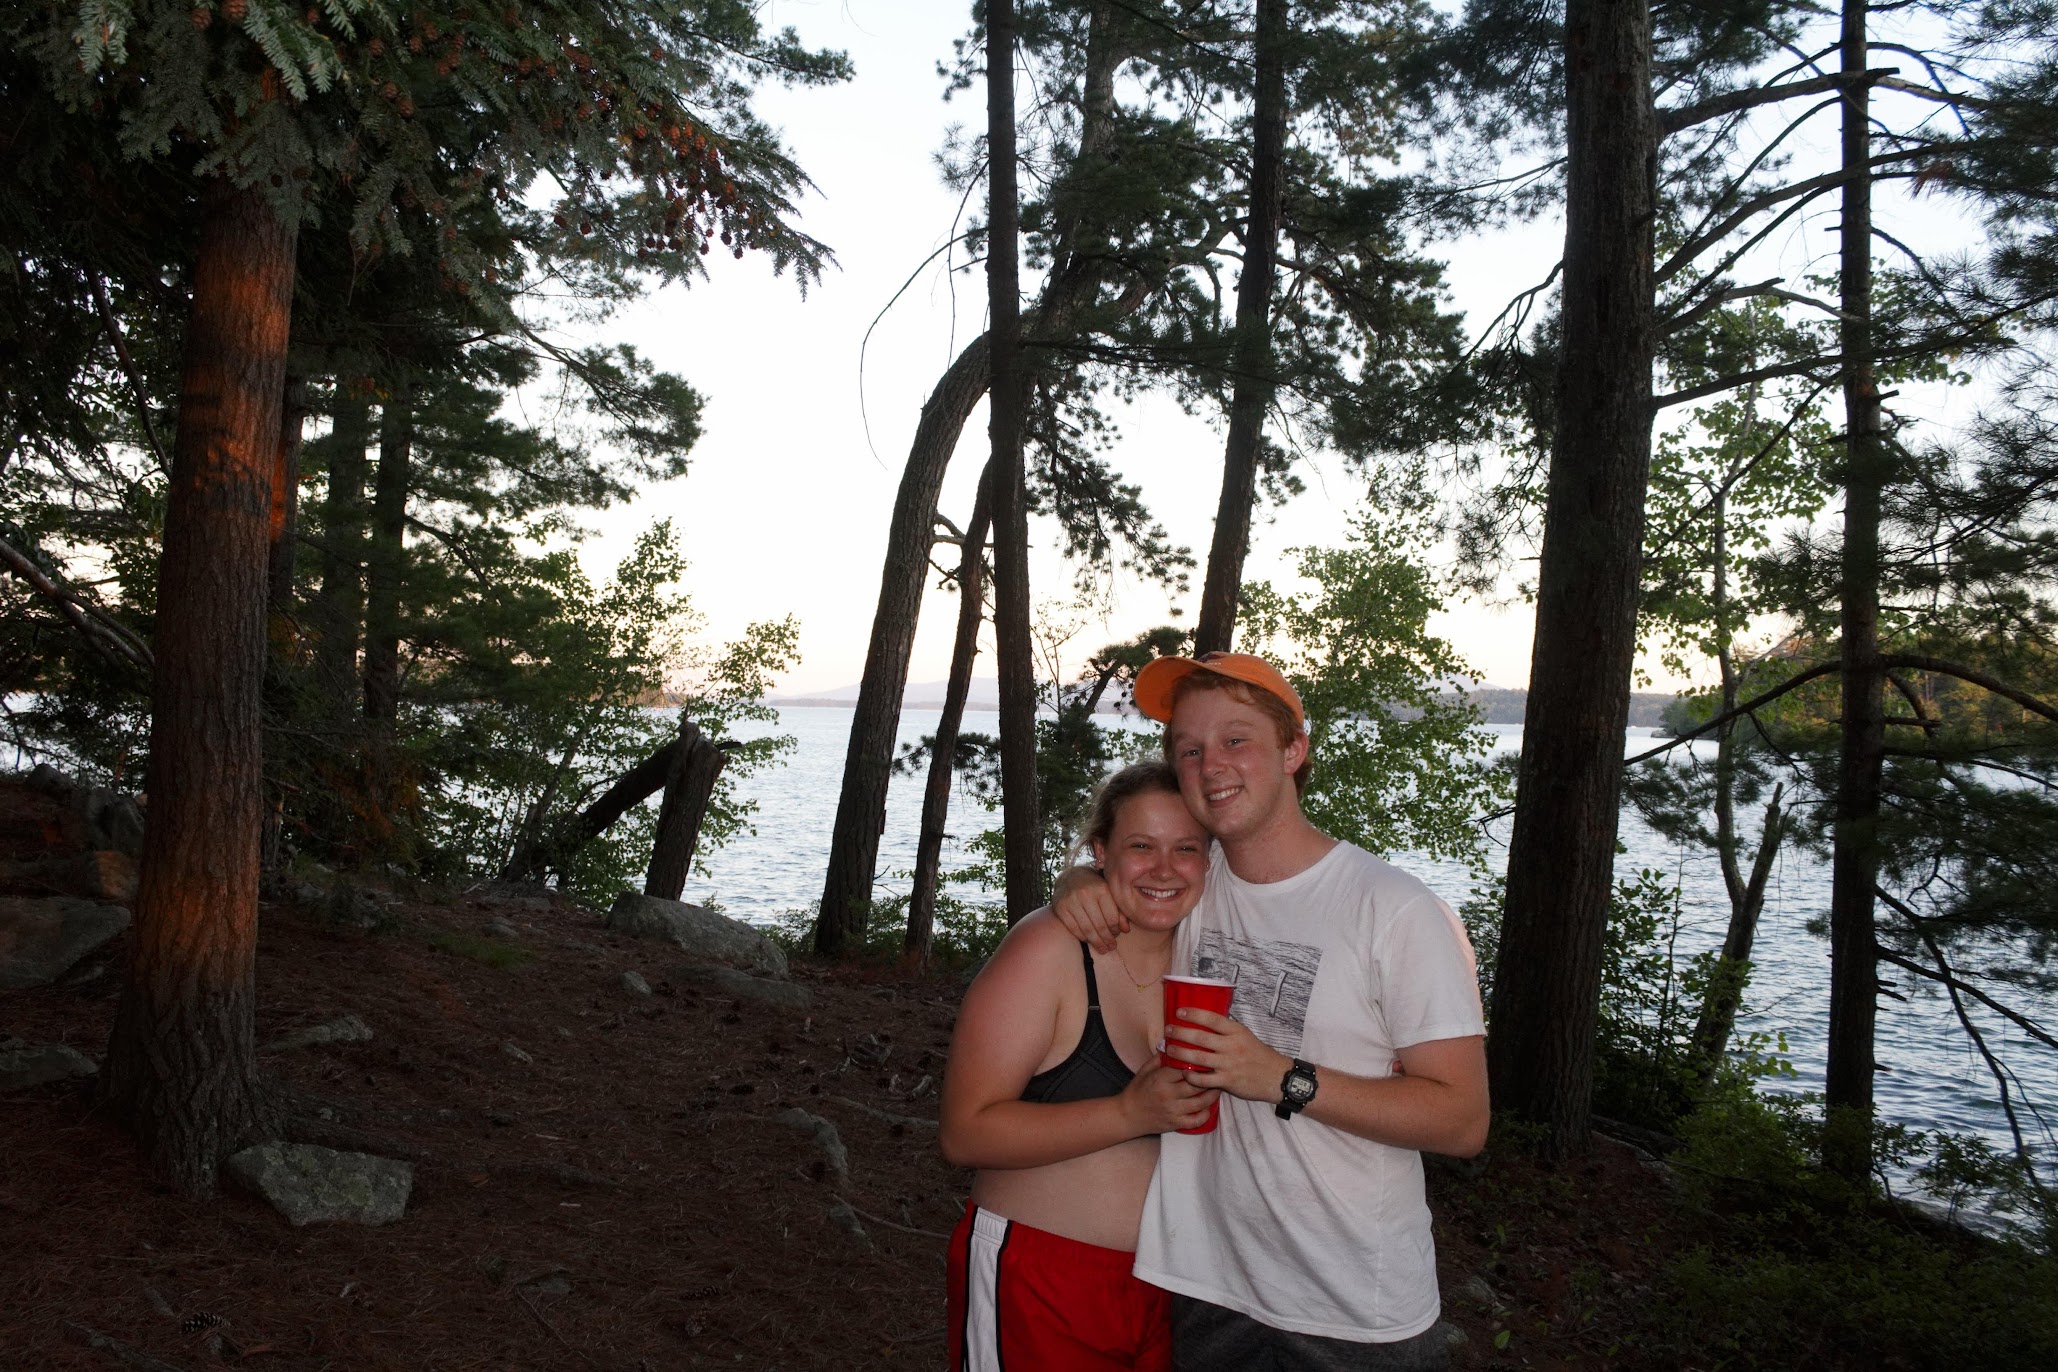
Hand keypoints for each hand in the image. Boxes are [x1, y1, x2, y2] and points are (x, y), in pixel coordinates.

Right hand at [1050, 865, 1128, 952]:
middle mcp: (1085, 893)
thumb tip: (1126, 930)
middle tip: (1111, 947)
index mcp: (1101, 888)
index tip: (1117, 934)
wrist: (1072, 876)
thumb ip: (1119, 910)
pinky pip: (1074, 929)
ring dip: (1096, 942)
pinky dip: (1083, 937)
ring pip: (1087, 929)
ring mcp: (1071, 901)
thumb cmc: (1096, 886)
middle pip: (1100, 925)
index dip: (1116, 929)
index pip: (1112, 917)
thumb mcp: (1110, 893)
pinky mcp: (1060, 908)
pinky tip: (1089, 941)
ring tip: (1103, 949)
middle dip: (1107, 939)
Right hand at [1120, 1059, 1218, 1135]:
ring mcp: (1173, 1110)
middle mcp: (1169, 1094)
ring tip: (1218, 1086)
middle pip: (1197, 1084)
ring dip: (1212, 1094)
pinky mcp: (1176, 1123)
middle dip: (1210, 1078)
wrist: (1127, 1115)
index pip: (1186, 1068)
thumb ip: (1160, 1058)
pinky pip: (1196, 1120)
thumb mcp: (1145, 1070)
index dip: (1199, 1063)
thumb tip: (1174, 1043)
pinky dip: (1206, 1114)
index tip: (1208, 1058)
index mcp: (1161, 1078)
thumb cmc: (1137, 1090)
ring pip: (1201, 1102)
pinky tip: (1208, 1107)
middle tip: (1219, 1072)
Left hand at [1163, 1009, 1290, 1104]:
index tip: (1179, 1012)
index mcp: (1236, 1032)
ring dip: (1180, 1053)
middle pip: (1200, 1038)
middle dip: (1180, 1033)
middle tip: (1167, 1030)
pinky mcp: (1227, 1081)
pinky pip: (1204, 1079)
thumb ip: (1227, 1031)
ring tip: (1168, 1049)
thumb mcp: (1245, 1036)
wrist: (1276, 1076)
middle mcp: (1231, 1046)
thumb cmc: (1258, 1054)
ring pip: (1198, 1058)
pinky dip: (1191, 1076)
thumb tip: (1204, 1022)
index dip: (1194, 1014)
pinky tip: (1183, 1072)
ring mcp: (1229, 1064)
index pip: (1212, 1019)